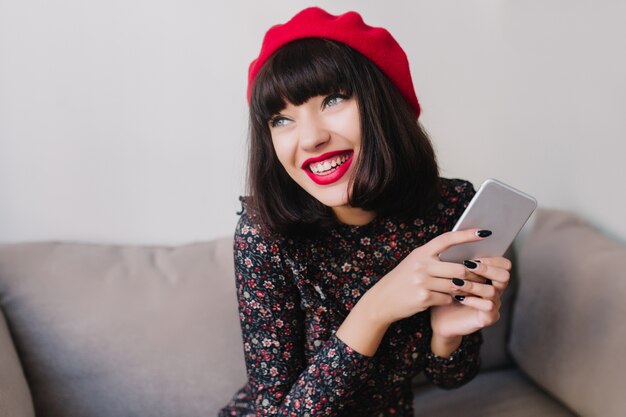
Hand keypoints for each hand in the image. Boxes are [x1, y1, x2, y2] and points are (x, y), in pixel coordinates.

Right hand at [364, 228, 493, 326]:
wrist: (382, 300)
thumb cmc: (402, 280)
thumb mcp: (414, 263)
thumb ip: (433, 258)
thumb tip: (463, 258)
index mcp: (421, 253)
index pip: (447, 239)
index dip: (466, 235)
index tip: (484, 233)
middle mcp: (421, 265)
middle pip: (459, 268)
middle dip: (472, 275)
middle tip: (480, 278)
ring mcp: (422, 281)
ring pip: (456, 285)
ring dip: (463, 290)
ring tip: (465, 290)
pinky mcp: (424, 298)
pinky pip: (448, 299)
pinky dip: (450, 300)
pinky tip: (444, 299)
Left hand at [430, 256, 510, 339]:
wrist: (440, 319)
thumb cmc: (445, 294)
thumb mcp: (449, 275)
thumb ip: (457, 261)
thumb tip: (456, 242)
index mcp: (489, 277)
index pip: (503, 263)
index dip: (492, 258)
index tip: (474, 255)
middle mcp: (495, 289)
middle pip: (504, 275)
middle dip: (486, 269)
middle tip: (468, 265)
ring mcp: (494, 304)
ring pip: (492, 290)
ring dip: (473, 284)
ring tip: (456, 282)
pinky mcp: (488, 317)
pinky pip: (488, 306)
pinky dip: (473, 300)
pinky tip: (460, 298)